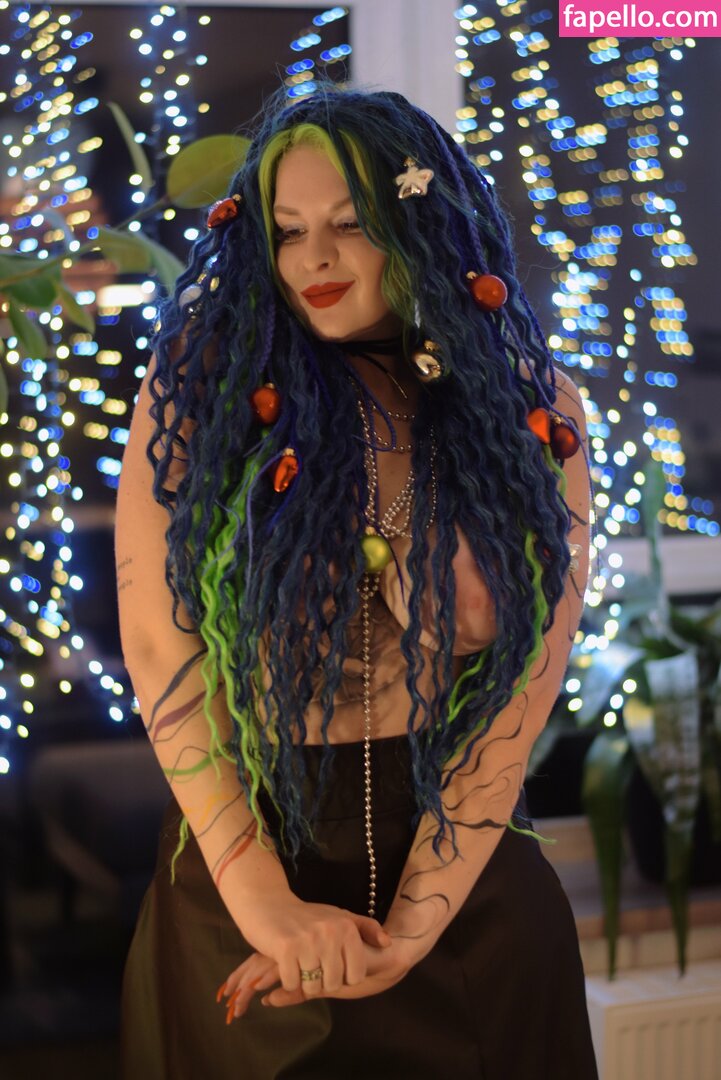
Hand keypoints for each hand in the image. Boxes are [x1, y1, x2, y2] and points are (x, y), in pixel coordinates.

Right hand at [237, 894, 391, 998]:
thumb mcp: (339, 916)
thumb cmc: (306, 916)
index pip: (356, 975)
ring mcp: (308, 941)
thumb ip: (365, 928)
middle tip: (311, 966)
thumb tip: (388, 943)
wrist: (268, 904)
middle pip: (334, 984)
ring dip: (304, 983)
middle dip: (322, 982)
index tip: (331, 966)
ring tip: (299, 965)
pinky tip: (285, 964)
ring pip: (313, 986)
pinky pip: (292, 984)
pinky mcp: (286, 949)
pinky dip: (288, 981)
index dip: (343, 978)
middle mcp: (330, 933)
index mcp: (346, 927)